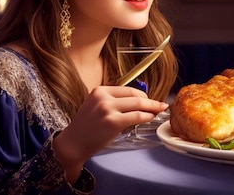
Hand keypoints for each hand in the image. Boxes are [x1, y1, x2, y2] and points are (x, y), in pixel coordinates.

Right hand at [53, 86, 168, 181]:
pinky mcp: (113, 122)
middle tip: (160, 105)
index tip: (150, 99)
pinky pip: (137, 116)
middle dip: (151, 101)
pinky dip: (147, 116)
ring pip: (139, 104)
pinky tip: (151, 118)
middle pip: (136, 95)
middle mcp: (103, 97)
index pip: (129, 89)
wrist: (73, 144)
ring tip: (158, 111)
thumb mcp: (97, 106)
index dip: (143, 95)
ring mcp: (108, 109)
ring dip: (152, 108)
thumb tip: (140, 101)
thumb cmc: (87, 127)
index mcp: (100, 90)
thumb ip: (114, 101)